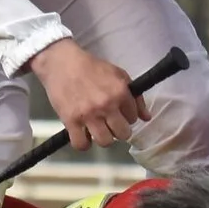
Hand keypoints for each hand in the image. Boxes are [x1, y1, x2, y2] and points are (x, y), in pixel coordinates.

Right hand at [29, 38, 147, 149]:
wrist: (62, 63)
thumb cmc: (91, 68)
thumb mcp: (119, 75)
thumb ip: (135, 97)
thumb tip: (146, 118)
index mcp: (120, 92)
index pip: (133, 118)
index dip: (126, 116)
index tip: (118, 113)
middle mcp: (106, 105)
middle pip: (123, 134)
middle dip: (118, 130)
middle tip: (109, 123)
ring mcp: (88, 115)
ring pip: (105, 142)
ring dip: (103, 138)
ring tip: (97, 129)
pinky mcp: (71, 121)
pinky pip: (81, 144)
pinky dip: (83, 143)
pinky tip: (83, 135)